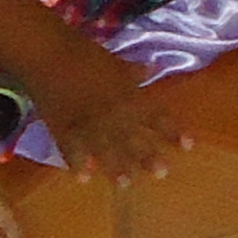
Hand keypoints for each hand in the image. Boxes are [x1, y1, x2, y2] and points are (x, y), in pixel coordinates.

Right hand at [40, 62, 185, 181]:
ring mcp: (88, 123)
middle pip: (134, 138)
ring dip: (116, 167)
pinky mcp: (63, 128)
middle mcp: (113, 113)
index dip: (173, 131)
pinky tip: (83, 178)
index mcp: (129, 95)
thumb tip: (152, 68)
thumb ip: (134, 72)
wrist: (48, 54)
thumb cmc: (84, 54)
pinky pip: (72, 150)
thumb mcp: (115, 61)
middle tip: (162, 173)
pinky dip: (77, 164)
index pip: (157, 116)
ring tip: (125, 184)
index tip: (188, 146)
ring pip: (106, 149)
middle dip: (148, 156)